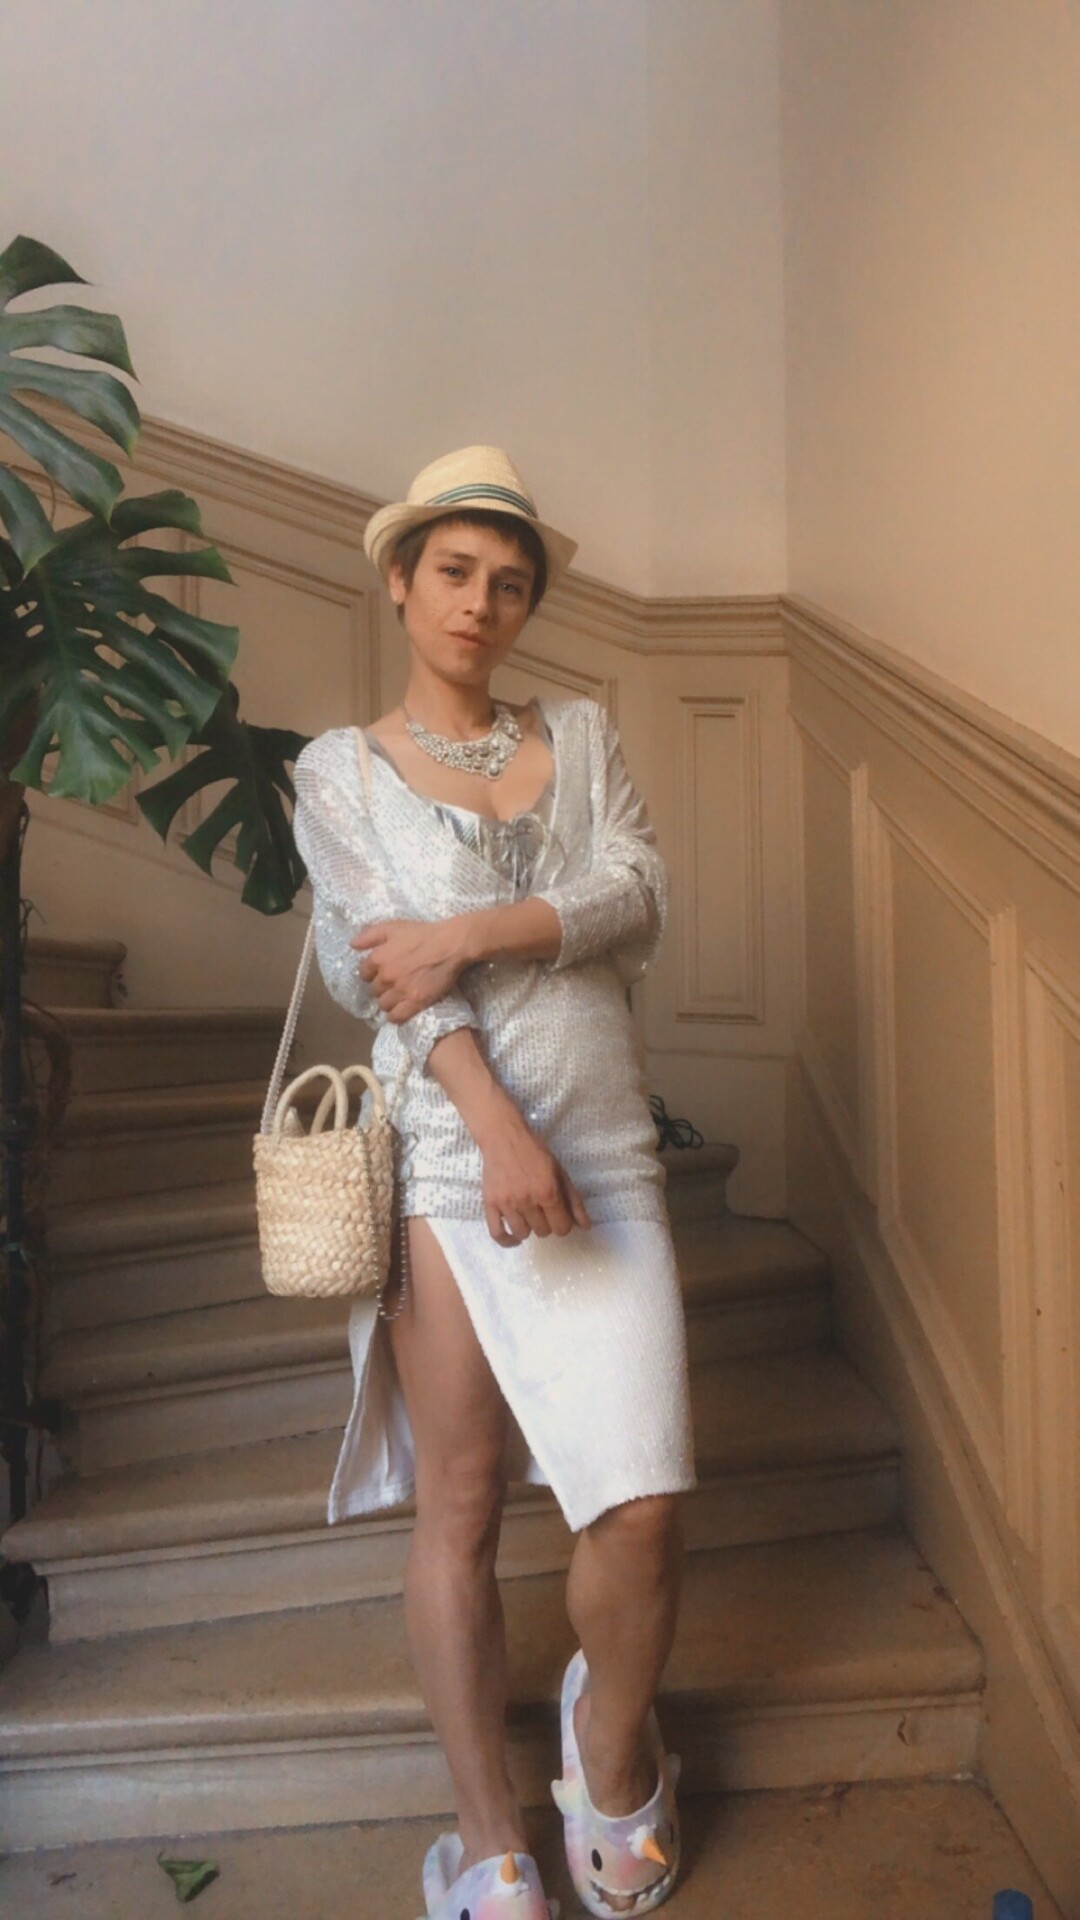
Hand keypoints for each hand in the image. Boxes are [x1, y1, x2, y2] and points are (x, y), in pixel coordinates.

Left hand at [350, 917, 465, 1020]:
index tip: (381, 973)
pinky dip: (395, 1016)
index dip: (372, 973)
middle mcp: (386, 977)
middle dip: (381, 988)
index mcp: (378, 958)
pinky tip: (399, 1010)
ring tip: (397, 997)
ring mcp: (401, 991)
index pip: (364, 974)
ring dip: (388, 1001)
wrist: (450, 944)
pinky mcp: (415, 1002)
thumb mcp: (393, 927)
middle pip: (374, 990)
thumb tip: (352, 945)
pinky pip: (396, 1017)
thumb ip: (369, 936)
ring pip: (384, 1004)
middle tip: (392, 984)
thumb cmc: (422, 933)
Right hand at [477, 1108, 591, 1246]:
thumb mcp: (560, 1172)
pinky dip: (507, 1241)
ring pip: (523, 1233)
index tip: (559, 1216)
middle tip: (542, 1209)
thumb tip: (585, 1227)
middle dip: (547, 1223)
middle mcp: (527, 1200)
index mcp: (548, 1192)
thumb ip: (574, 1201)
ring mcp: (507, 1203)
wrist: (503, 1138)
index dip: (563, 1224)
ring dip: (529, 1228)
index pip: (561, 1227)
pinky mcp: (490, 1204)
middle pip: (543, 1231)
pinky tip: (515, 1238)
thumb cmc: (535, 1153)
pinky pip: (497, 1233)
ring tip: (529, 1215)